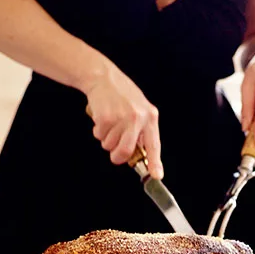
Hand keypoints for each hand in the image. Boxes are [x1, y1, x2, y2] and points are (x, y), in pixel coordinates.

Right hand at [85, 62, 162, 178]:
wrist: (103, 77)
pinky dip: (98, 130)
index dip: (154, 162)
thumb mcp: (139, 109)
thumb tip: (138, 154)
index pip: (154, 145)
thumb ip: (141, 130)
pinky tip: (102, 117)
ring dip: (106, 139)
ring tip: (109, 123)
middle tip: (115, 153)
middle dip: (117, 156)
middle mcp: (138, 118)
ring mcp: (121, 118)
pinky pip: (99, 136)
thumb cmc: (121, 95)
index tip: (156, 175)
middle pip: (126, 151)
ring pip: (110, 145)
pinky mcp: (105, 118)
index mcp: (150, 117)